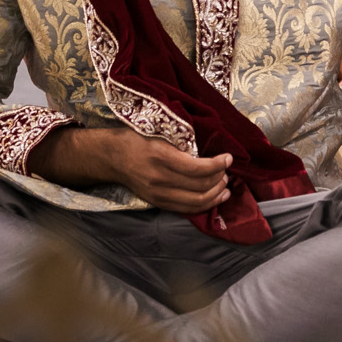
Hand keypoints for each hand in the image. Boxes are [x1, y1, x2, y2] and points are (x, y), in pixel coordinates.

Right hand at [105, 133, 232, 214]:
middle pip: (200, 187)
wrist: (112, 157)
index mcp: (162, 157)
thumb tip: (210, 147)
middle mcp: (160, 179)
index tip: (228, 158)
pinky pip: (185, 209)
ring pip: (195, 202)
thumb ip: (182, 142)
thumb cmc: (137, 139)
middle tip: (227, 171)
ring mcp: (158, 195)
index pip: (198, 168)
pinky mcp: (157, 203)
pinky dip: (203, 205)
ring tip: (225, 186)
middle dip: (219, 180)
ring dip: (215, 195)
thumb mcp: (159, 133)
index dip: (218, 165)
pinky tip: (214, 198)